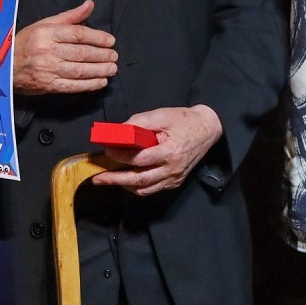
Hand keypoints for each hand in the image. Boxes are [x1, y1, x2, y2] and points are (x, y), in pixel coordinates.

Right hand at [12, 0, 116, 95]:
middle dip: (101, 55)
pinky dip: (89, 85)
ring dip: (99, 70)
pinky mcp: (49, 86)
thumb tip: (90, 5)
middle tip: (114, 55)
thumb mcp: (44, 24)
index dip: (97, 37)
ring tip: (112, 68)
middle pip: (81, 53)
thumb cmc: (27, 42)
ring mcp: (48, 70)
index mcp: (46, 33)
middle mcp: (47, 51)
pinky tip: (101, 81)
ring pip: (79, 70)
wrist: (5, 67)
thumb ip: (69, 16)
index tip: (110, 40)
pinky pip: (73, 86)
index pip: (77, 34)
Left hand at [92, 105, 222, 195]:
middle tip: (98, 178)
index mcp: (171, 152)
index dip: (121, 157)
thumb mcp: (162, 115)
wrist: (207, 129)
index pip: (141, 160)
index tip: (107, 151)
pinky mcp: (175, 182)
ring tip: (107, 179)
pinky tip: (125, 180)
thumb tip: (118, 131)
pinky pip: (152, 189)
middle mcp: (173, 169)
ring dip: (124, 185)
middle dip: (116, 180)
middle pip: (140, 180)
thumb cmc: (183, 120)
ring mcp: (174, 178)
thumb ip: (139, 122)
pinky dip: (137, 187)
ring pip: (145, 189)